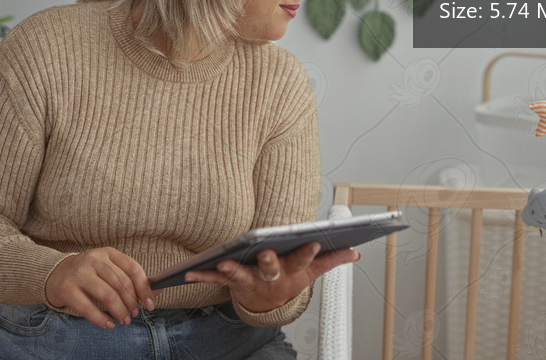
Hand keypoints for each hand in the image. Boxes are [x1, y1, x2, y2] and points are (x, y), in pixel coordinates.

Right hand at [45, 247, 163, 328]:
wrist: (55, 273)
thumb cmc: (89, 274)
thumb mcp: (110, 270)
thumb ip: (132, 280)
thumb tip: (158, 292)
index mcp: (108, 253)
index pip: (133, 269)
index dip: (144, 288)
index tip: (150, 304)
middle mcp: (94, 259)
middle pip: (121, 284)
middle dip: (132, 303)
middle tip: (134, 315)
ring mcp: (79, 273)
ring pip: (108, 295)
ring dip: (120, 312)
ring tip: (124, 320)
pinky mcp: (67, 288)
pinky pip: (88, 308)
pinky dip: (101, 319)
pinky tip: (109, 324)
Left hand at [183, 242, 359, 313]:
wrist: (268, 304)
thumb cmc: (289, 279)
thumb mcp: (312, 272)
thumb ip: (332, 260)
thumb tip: (356, 251)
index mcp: (292, 271)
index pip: (303, 260)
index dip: (309, 252)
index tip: (314, 241)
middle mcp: (271, 277)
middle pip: (271, 268)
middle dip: (270, 261)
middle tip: (267, 252)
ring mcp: (250, 281)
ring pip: (241, 274)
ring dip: (231, 269)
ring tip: (223, 262)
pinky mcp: (231, 282)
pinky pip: (216, 278)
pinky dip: (203, 274)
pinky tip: (189, 271)